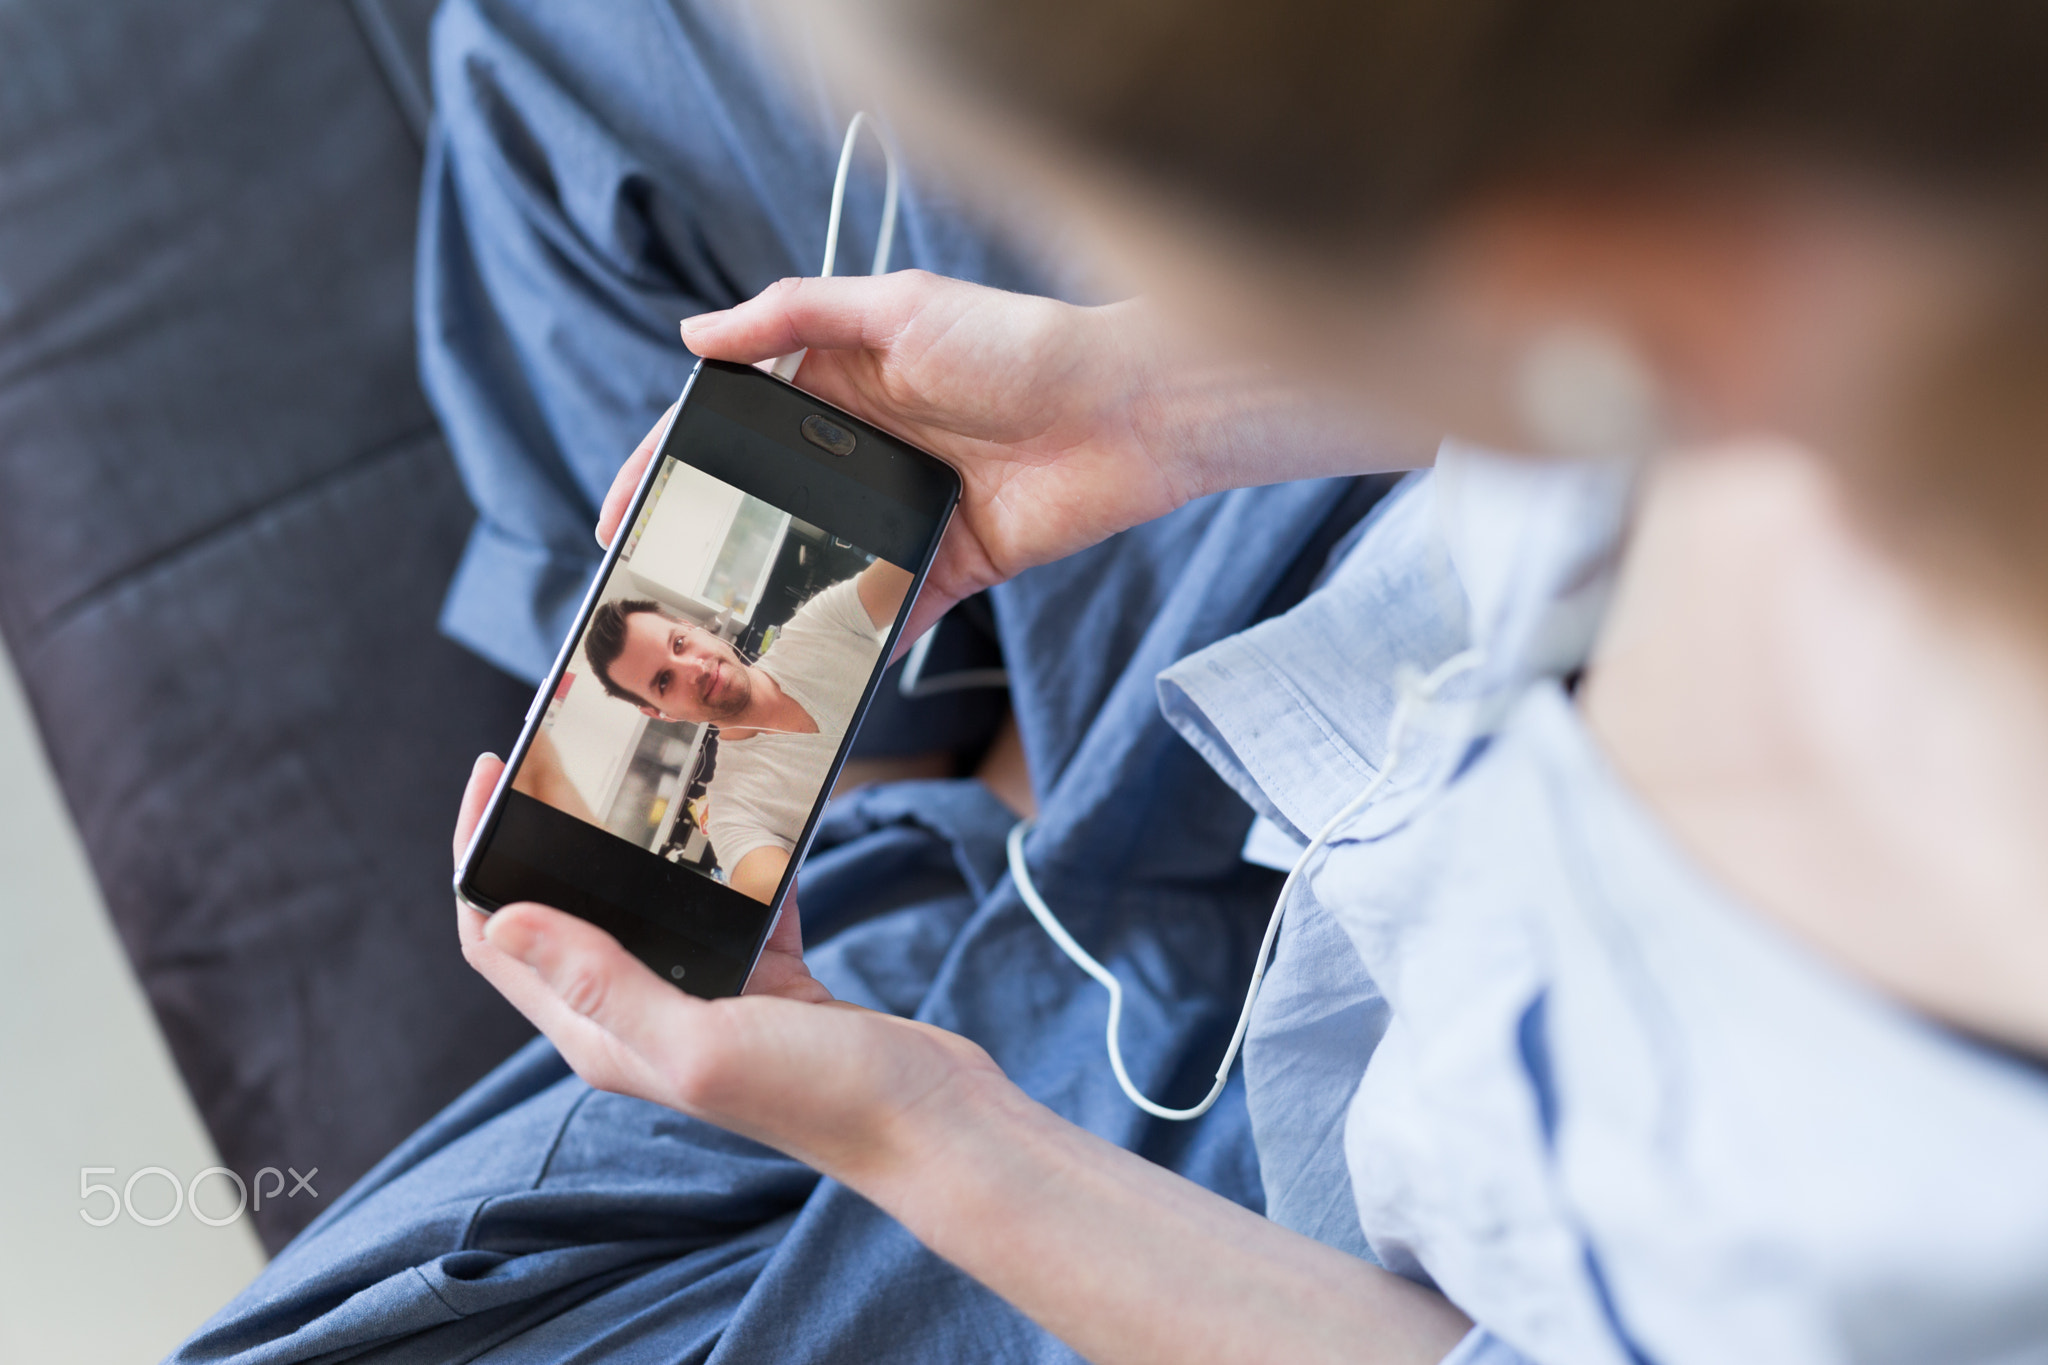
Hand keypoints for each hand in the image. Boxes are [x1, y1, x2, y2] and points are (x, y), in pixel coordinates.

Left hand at [452, 754, 1004, 1181]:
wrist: (932, 1122)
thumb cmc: (822, 1097)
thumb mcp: (701, 1039)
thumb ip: (605, 981)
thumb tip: (502, 917)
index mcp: (604, 1035)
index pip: (500, 941)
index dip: (477, 857)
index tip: (492, 774)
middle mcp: (642, 1015)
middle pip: (565, 911)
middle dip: (554, 832)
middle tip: (569, 753)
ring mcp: (705, 994)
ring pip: (648, 897)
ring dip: (645, 838)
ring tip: (656, 767)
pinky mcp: (766, 978)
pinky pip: (732, 897)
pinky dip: (738, 852)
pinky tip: (758, 808)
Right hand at [598, 272, 1374, 643]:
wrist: (1131, 411)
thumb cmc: (1019, 343)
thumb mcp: (899, 308)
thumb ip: (792, 315)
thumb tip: (692, 334)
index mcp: (841, 381)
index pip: (734, 427)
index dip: (672, 466)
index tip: (623, 512)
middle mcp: (866, 449)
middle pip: (767, 504)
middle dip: (708, 549)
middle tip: (652, 596)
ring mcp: (907, 510)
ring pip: (822, 565)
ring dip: (773, 603)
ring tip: (716, 647)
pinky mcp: (953, 562)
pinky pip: (891, 610)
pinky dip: (856, 642)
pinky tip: (811, 673)